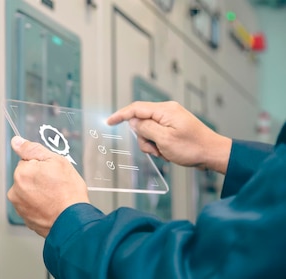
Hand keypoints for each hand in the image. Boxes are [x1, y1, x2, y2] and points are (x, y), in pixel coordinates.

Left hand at [7, 136, 89, 237]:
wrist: (73, 221)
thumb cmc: (68, 193)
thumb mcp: (56, 161)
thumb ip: (33, 149)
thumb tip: (16, 141)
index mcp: (21, 173)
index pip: (28, 161)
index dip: (43, 165)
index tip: (52, 173)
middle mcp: (15, 190)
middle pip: (27, 177)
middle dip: (39, 179)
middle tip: (56, 185)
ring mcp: (19, 206)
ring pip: (29, 192)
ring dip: (39, 193)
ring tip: (55, 197)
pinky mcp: (25, 218)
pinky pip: (32, 206)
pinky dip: (40, 205)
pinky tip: (52, 206)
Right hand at [107, 101, 231, 173]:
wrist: (213, 153)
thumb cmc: (193, 147)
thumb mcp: (165, 140)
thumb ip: (146, 128)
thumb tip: (133, 122)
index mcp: (165, 111)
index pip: (136, 109)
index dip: (120, 115)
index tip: (109, 122)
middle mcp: (167, 111)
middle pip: (141, 121)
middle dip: (143, 138)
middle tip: (154, 150)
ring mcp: (171, 118)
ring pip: (148, 130)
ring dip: (151, 144)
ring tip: (163, 152)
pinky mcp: (173, 126)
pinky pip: (157, 133)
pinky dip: (158, 143)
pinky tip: (167, 151)